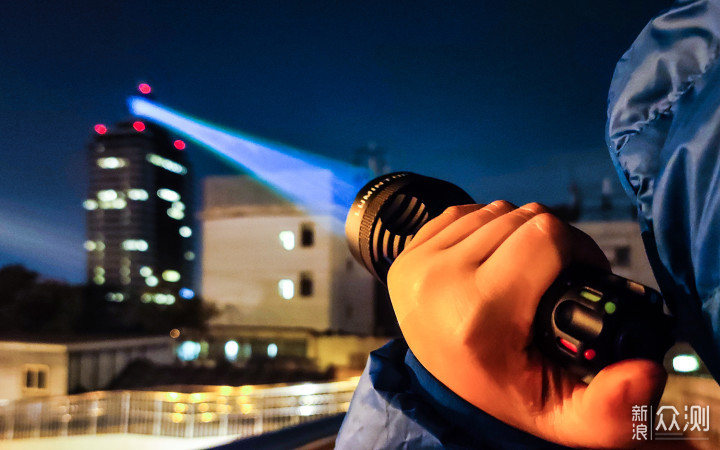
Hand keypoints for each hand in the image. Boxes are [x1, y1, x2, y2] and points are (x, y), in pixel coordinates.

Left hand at [387, 201, 666, 447]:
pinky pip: (465, 211)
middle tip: (555, 275)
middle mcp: (440, 280)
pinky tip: (491, 260)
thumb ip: (608, 410)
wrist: (438, 389)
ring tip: (524, 270)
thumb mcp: (558, 415)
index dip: (578, 247)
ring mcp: (418, 262)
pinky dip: (487, 228)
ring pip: (496, 210)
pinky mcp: (407, 252)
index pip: (545, 236)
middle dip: (552, 241)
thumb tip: (647, 372)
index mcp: (478, 313)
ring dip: (520, 233)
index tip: (583, 271)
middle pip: (523, 217)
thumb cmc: (504, 392)